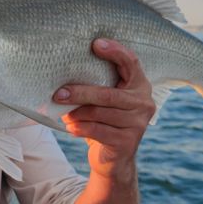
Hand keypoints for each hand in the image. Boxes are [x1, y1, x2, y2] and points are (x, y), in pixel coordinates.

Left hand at [53, 38, 154, 180]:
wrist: (113, 159)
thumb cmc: (103, 122)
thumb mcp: (103, 101)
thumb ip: (95, 85)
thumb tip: (62, 71)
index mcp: (140, 86)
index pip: (131, 62)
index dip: (115, 51)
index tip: (95, 44)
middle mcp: (144, 103)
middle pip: (107, 94)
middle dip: (80, 92)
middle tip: (58, 93)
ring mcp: (138, 124)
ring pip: (99, 113)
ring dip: (77, 113)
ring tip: (66, 114)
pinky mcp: (128, 142)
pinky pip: (98, 130)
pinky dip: (80, 128)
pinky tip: (71, 128)